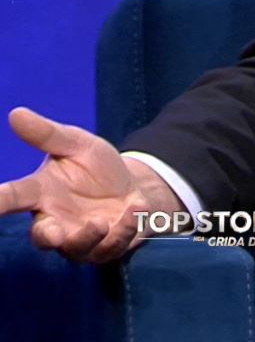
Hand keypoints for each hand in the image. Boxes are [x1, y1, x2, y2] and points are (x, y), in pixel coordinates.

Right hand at [0, 107, 183, 261]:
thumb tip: (16, 113)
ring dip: (88, 236)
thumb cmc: (95, 167)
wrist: (132, 186)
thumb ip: (47, 135)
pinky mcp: (105, 247)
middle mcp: (55, 221)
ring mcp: (80, 237)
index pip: (14, 198)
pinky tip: (135, 209)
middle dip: (46, 236)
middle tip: (53, 232)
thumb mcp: (77, 144)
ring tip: (101, 222)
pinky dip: (124, 229)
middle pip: (42, 236)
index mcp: (41, 193)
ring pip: (77, 247)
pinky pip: (111, 245)